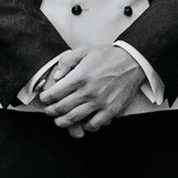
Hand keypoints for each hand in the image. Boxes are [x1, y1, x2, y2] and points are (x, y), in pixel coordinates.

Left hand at [29, 43, 149, 137]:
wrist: (133, 61)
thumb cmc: (109, 55)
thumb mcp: (85, 50)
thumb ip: (67, 61)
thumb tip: (56, 76)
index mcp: (79, 77)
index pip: (55, 93)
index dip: (46, 98)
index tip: (44, 98)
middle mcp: (88, 92)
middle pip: (62, 108)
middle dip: (51, 111)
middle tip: (49, 111)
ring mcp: (100, 103)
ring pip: (74, 119)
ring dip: (63, 122)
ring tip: (60, 120)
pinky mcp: (111, 110)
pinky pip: (94, 124)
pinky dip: (85, 126)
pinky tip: (82, 123)